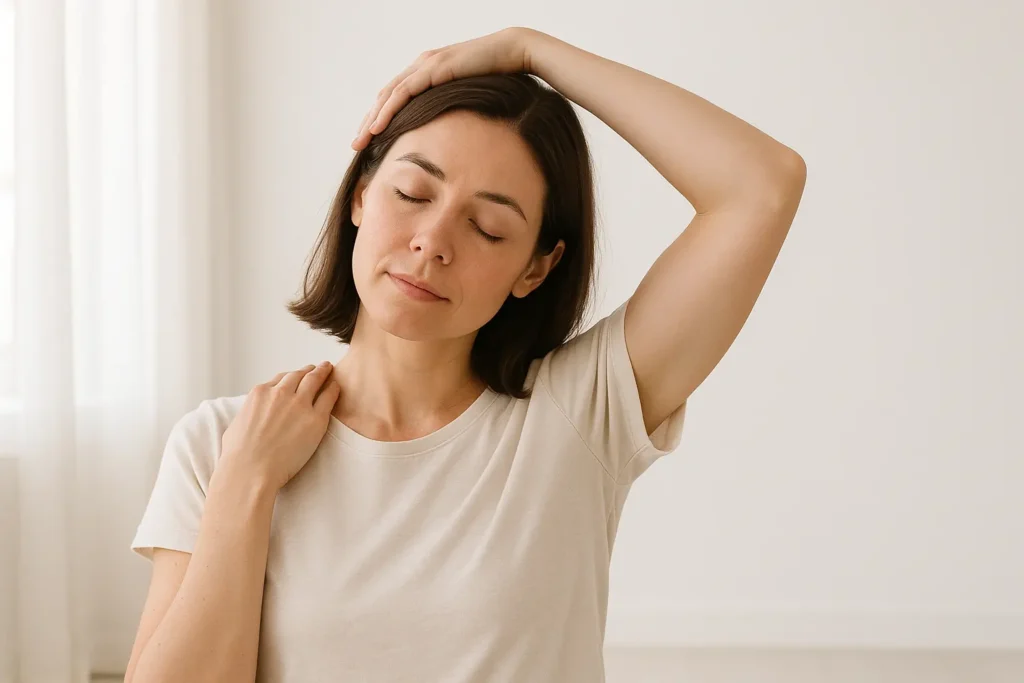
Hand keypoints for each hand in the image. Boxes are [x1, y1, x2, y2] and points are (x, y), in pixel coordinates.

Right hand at [219, 361, 340, 491]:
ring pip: (314, 380)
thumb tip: (252, 417)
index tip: (297, 377)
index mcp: (260, 393)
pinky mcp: (315, 419)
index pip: (280, 379)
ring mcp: (299, 404)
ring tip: (328, 369)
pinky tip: (336, 386)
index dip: (291, 378)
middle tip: (317, 368)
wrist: (250, 470)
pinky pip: (328, 397)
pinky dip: (333, 389)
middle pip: (298, 375)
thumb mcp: (237, 424)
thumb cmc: (239, 455)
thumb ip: (249, 414)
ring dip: (322, 372)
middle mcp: (280, 394)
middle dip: (308, 370)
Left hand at [351, 27, 534, 149]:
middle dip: (368, 122)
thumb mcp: (468, 95)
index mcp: (426, 71)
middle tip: (356, 144)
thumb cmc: (497, 74)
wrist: (512, 52)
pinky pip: (403, 93)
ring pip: (388, 96)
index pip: (395, 97)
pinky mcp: (433, 69)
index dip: (380, 118)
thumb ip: (454, 107)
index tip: (370, 139)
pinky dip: (388, 112)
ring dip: (372, 120)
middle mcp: (420, 66)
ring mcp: (425, 65)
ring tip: (360, 141)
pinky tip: (377, 128)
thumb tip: (452, 133)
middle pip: (385, 97)